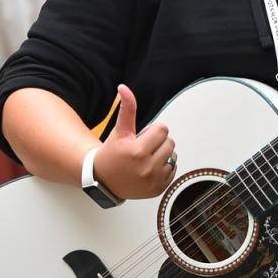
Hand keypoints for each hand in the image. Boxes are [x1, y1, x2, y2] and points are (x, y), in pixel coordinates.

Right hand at [92, 84, 176, 199]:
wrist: (104, 180)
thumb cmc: (112, 154)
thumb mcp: (119, 130)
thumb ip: (127, 109)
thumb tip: (124, 88)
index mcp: (138, 151)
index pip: (163, 129)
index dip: (152, 130)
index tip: (142, 136)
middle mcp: (147, 167)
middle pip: (170, 142)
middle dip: (158, 142)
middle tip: (143, 147)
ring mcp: (154, 180)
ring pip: (173, 156)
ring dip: (163, 154)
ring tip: (146, 158)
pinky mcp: (159, 189)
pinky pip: (173, 170)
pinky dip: (164, 167)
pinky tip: (149, 168)